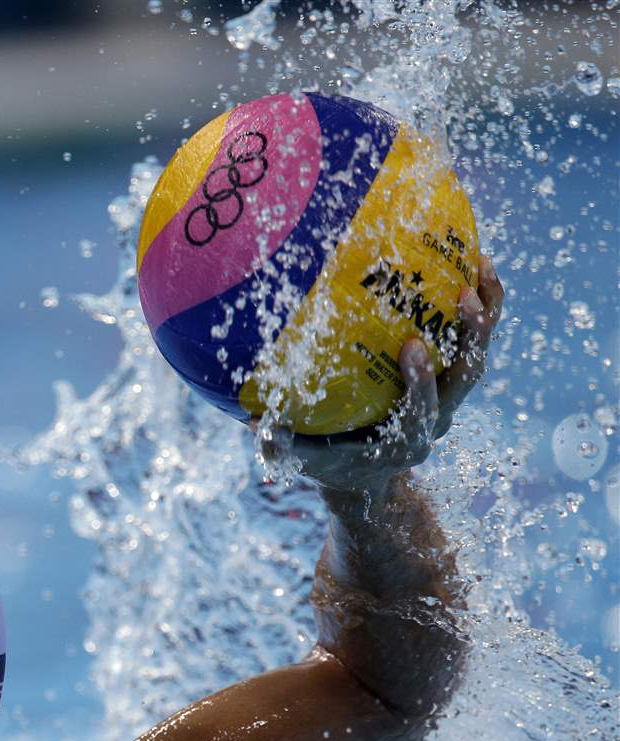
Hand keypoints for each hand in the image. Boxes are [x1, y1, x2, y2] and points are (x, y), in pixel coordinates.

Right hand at [254, 255, 503, 494]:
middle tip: (463, 296)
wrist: (367, 477)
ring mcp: (447, 399)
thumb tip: (256, 422)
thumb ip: (285, 445)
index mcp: (406, 440)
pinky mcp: (449, 381)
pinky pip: (471, 341)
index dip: (422, 381)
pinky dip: (480, 306)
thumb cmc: (333, 461)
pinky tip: (473, 262)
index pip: (422, 410)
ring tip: (482, 265)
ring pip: (476, 355)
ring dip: (486, 314)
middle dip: (470, 339)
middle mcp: (436, 419)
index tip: (412, 346)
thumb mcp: (308, 458)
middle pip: (466, 378)